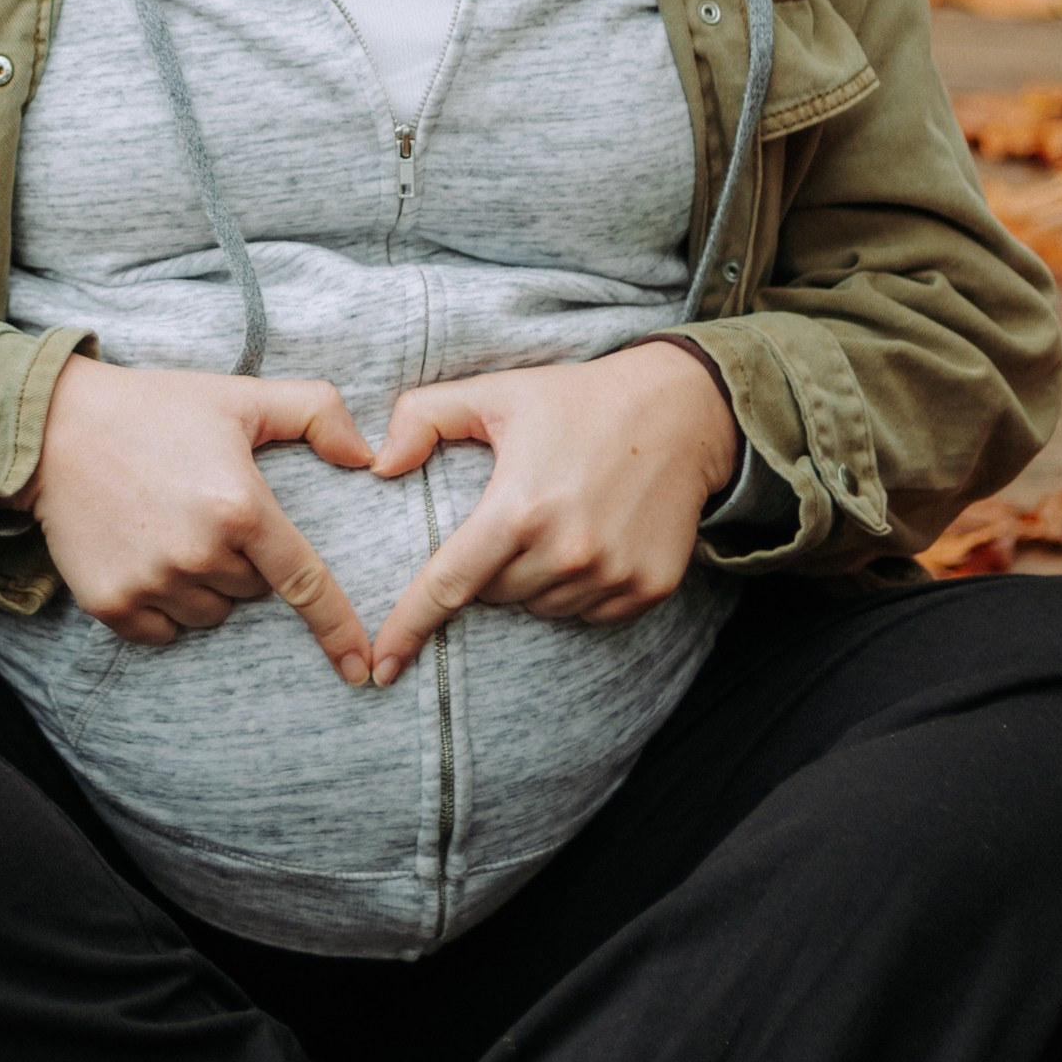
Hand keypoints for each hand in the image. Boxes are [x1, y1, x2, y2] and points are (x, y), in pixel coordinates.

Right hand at [28, 356, 375, 682]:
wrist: (54, 429)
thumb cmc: (154, 409)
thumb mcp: (239, 395)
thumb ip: (315, 411)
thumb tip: (367, 455)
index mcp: (239, 506)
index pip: (304, 582)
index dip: (337, 628)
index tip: (361, 668)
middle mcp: (198, 553)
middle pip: (251, 591)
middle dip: (242, 562)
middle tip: (203, 510)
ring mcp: (151, 582)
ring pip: (209, 614)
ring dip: (203, 586)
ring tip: (171, 529)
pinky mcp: (110, 604)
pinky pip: (162, 632)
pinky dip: (163, 607)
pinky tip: (145, 558)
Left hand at [367, 343, 741, 686]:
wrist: (683, 410)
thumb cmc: (578, 400)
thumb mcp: (497, 393)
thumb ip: (424, 417)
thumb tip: (378, 464)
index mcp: (520, 506)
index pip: (450, 584)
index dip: (409, 628)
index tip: (380, 668)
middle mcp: (567, 549)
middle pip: (497, 596)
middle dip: (492, 567)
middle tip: (519, 516)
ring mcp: (613, 574)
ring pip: (542, 608)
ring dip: (537, 580)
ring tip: (561, 522)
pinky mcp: (649, 588)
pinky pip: (590, 614)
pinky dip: (581, 590)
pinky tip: (595, 540)